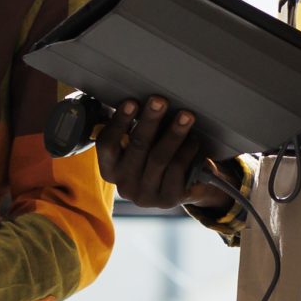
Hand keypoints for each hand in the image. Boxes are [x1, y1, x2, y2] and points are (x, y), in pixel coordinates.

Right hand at [95, 97, 232, 211]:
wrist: (186, 185)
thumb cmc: (158, 156)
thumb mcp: (142, 145)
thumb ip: (134, 129)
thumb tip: (137, 100)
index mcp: (110, 169)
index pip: (106, 145)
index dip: (119, 122)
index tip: (132, 102)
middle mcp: (124, 186)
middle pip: (136, 147)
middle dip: (150, 121)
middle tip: (160, 101)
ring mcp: (146, 196)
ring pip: (159, 158)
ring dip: (174, 133)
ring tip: (186, 116)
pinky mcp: (168, 199)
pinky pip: (178, 169)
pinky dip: (187, 150)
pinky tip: (193, 139)